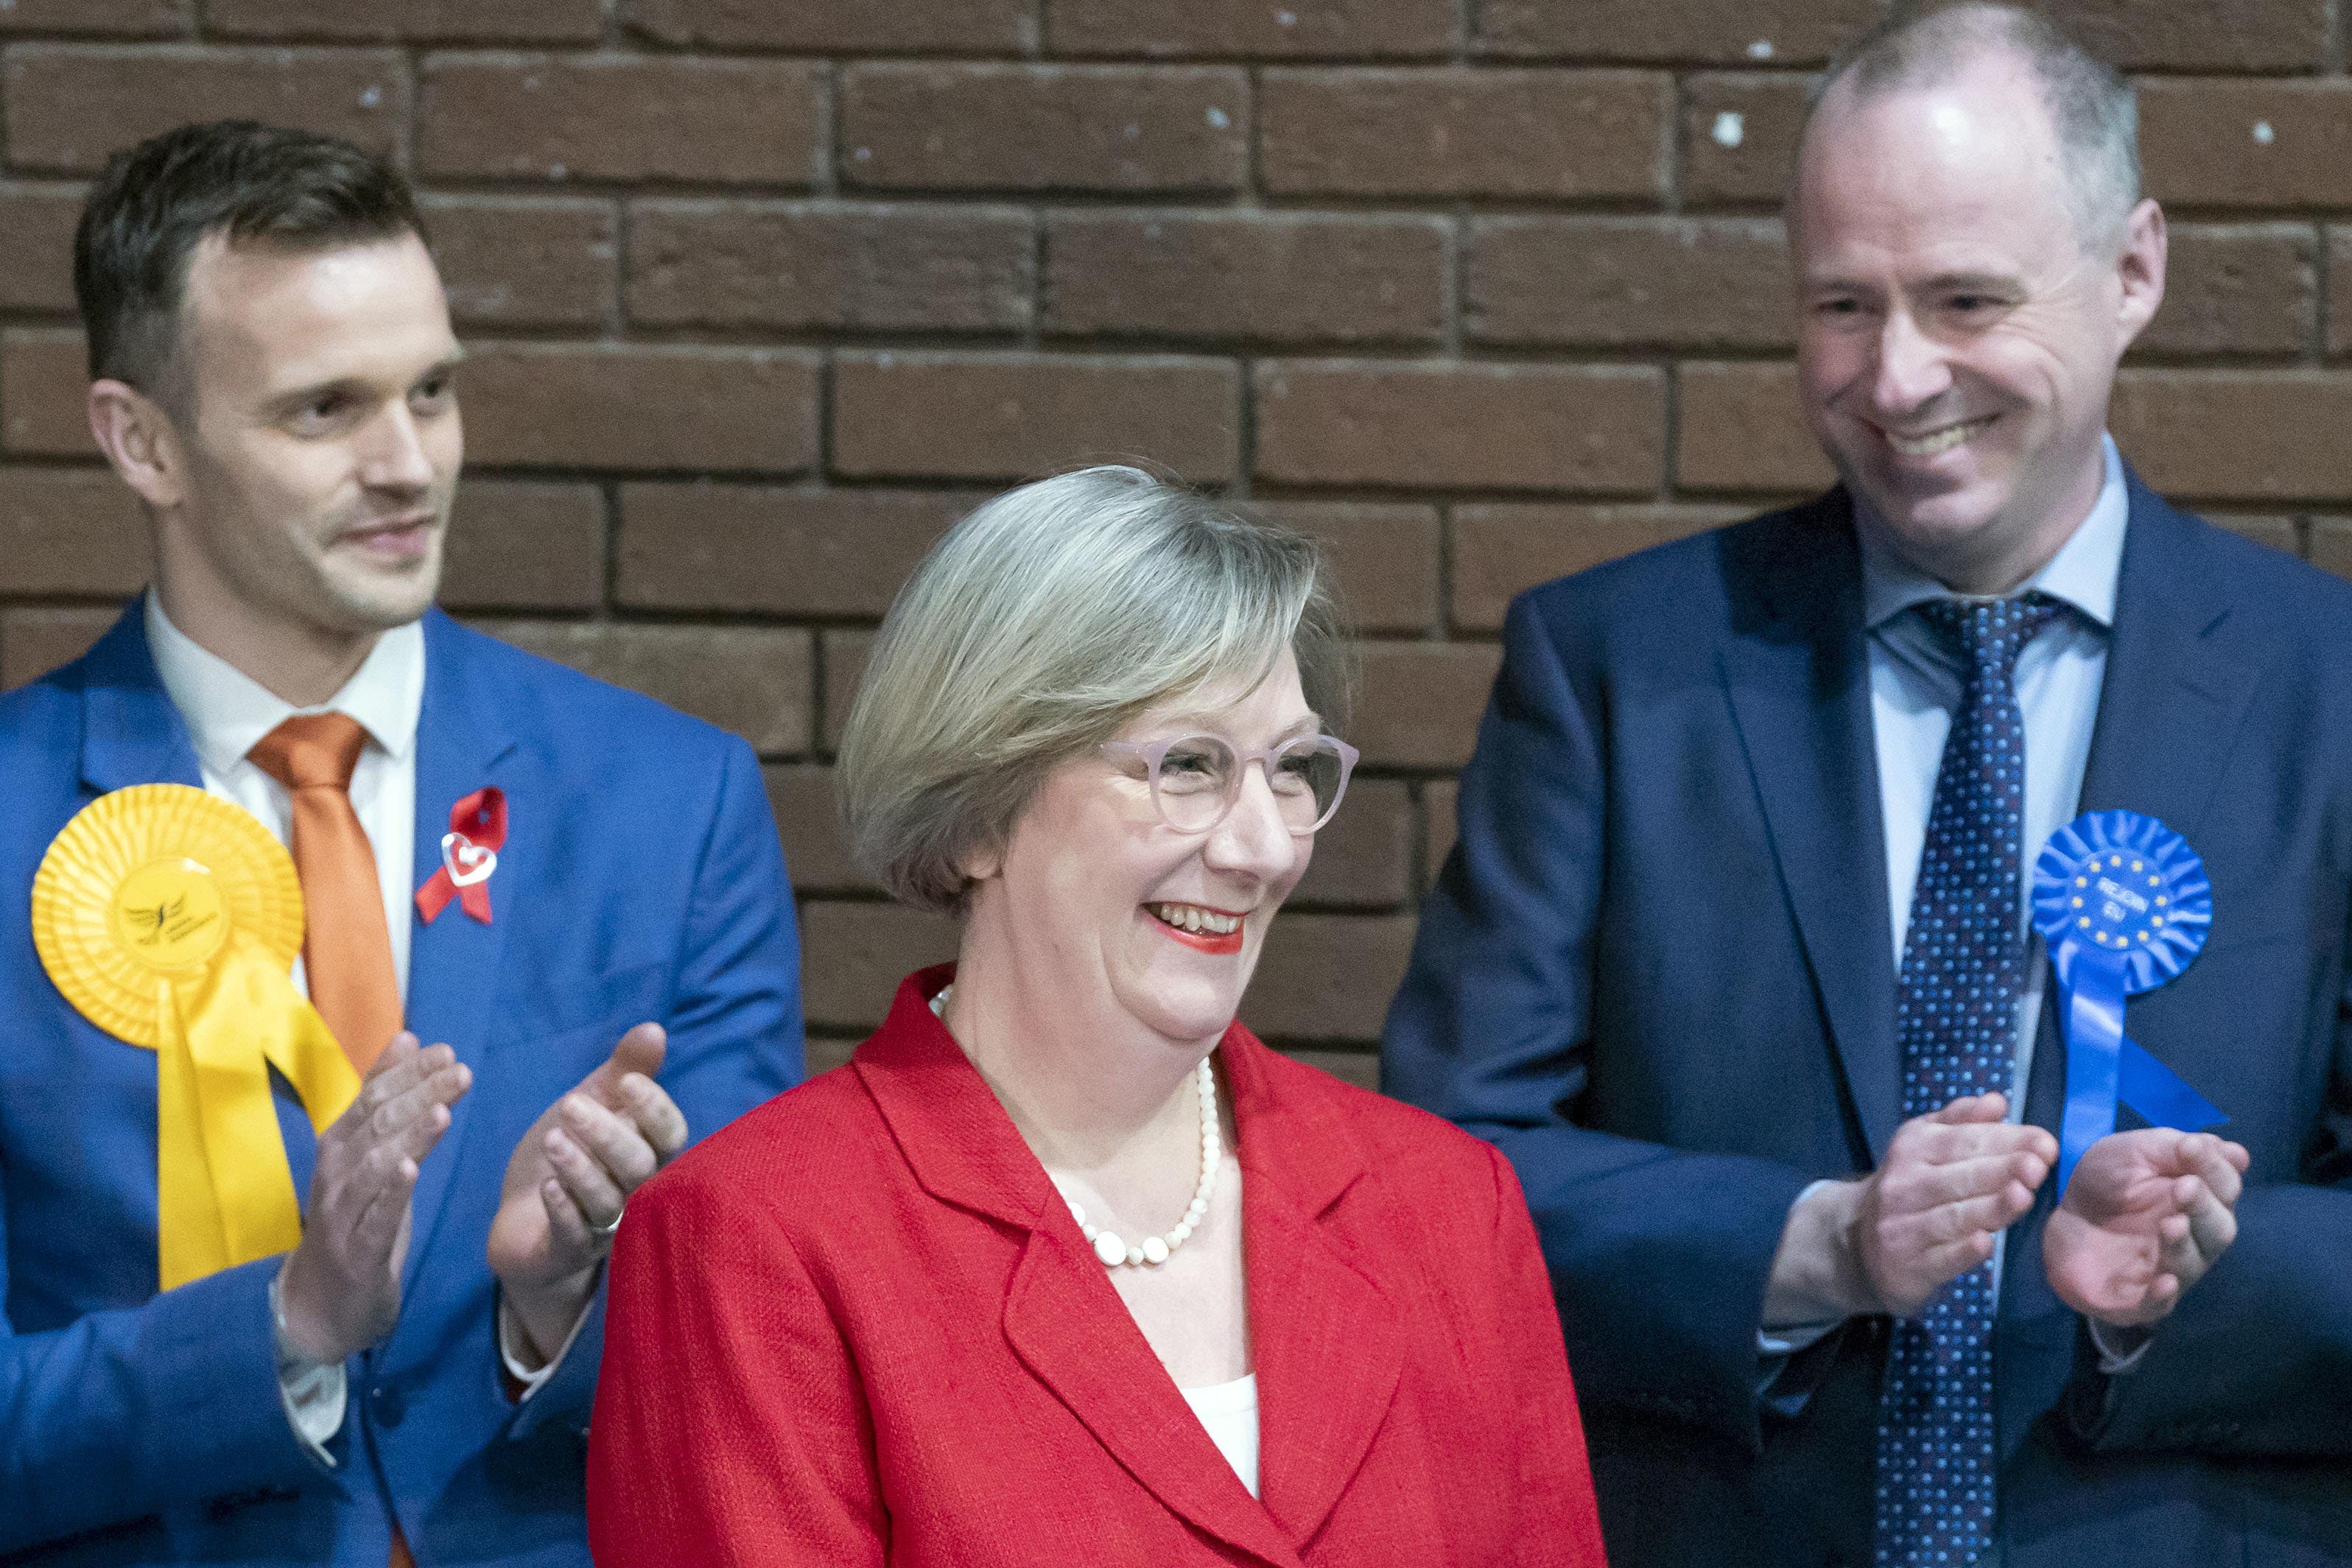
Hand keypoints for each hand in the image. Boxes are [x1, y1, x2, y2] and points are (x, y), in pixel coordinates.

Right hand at [278, 1035, 471, 1363]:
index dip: (407, 1073)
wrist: (321, 1302)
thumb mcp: (371, 1152)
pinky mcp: (355, 1252)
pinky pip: (372, 1219)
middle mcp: (334, 1173)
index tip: (446, 1051)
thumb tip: (407, 1037)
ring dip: (408, 1138)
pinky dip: (390, 1194)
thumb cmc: (355, 1217)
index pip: (372, 1098)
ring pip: (373, 1167)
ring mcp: (340, 1214)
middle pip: (376, 1126)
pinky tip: (410, 1171)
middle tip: (460, 1072)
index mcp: (340, 1145)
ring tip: (442, 1113)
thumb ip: (385, 1098)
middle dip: (418, 1095)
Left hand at [487, 1023, 687, 1360]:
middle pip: (640, 1167)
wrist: (521, 1219)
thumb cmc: (568, 1154)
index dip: (656, 1109)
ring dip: (582, 1169)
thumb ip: (624, 1071)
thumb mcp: (591, 1104)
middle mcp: (636, 1193)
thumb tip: (654, 1028)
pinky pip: (575, 1236)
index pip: (671, 1134)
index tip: (628, 1082)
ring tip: (553, 1140)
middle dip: (609, 1135)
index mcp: (647, 1152)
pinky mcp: (568, 1252)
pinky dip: (564, 1210)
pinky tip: (548, 1187)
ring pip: (609, 1202)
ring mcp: (605, 1227)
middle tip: (570, 1106)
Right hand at [1849, 1094, 2055, 1316]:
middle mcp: (1903, 1185)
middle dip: (2002, 1170)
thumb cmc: (1910, 1186)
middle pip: (1959, 1177)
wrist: (1858, 1243)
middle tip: (2039, 1167)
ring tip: (2024, 1197)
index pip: (1963, 1141)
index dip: (2005, 1141)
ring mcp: (1902, 1227)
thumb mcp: (1924, 1144)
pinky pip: (1939, 1258)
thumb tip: (1998, 1101)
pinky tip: (1985, 1243)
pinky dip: (1962, 1252)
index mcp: (1912, 1148)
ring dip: (1989, 1207)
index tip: (2046, 1143)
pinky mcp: (1908, 1267)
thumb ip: (1961, 1122)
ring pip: (1952, 1217)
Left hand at [2042, 1128, 2249, 1328]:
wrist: (2058, 1213)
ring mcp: (2168, 1269)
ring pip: (2191, 1263)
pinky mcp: (2136, 1299)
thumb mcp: (2133, 1152)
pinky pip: (2158, 1305)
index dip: (2213, 1168)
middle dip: (2204, 1208)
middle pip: (2218, 1229)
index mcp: (2201, 1199)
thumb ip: (2175, 1149)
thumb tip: (2236, 1153)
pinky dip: (2163, 1296)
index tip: (2190, 1148)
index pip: (2224, 1187)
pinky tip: (2165, 1282)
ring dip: (2184, 1245)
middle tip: (2184, 1187)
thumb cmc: (2105, 1179)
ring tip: (2171, 1223)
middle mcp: (2195, 1239)